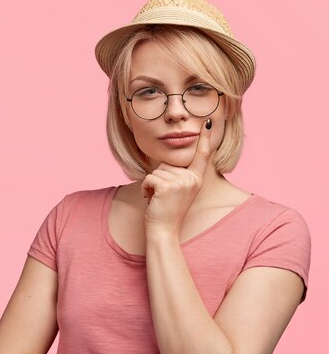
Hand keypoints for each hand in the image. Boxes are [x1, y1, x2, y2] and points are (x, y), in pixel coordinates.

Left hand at [141, 119, 212, 237]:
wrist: (163, 231)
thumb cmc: (167, 212)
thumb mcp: (178, 191)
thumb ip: (178, 175)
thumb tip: (169, 163)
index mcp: (196, 179)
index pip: (202, 156)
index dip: (204, 139)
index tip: (207, 122)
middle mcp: (192, 179)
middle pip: (167, 164)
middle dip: (159, 178)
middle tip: (164, 197)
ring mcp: (181, 182)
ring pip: (156, 171)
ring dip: (151, 185)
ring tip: (159, 200)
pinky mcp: (167, 186)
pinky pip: (149, 178)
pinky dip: (145, 188)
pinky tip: (152, 200)